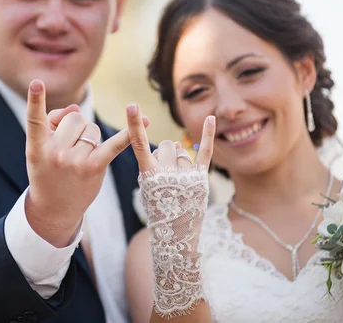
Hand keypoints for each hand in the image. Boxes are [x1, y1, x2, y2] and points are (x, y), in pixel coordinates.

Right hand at [24, 80, 147, 246]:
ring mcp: (75, 161)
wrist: (54, 209)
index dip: (35, 100)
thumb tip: (76, 107)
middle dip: (75, 127)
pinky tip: (146, 120)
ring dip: (89, 138)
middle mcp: (55, 153)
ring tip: (79, 157)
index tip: (37, 83)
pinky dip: (128, 134)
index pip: (35, 119)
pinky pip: (114, 145)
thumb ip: (53, 123)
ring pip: (92, 128)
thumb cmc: (47, 172)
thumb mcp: (40, 149)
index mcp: (36, 147)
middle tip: (67, 149)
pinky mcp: (95, 167)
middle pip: (75, 118)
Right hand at [125, 102, 215, 317]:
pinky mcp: (200, 180)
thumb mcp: (147, 189)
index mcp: (148, 176)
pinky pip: (204, 152)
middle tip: (165, 174)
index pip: (139, 145)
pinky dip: (208, 135)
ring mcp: (185, 176)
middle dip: (165, 154)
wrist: (175, 237)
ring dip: (178, 161)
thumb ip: (155, 164)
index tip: (131, 106)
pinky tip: (211, 118)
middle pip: (165, 146)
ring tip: (178, 182)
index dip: (134, 125)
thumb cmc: (158, 209)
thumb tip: (175, 143)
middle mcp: (166, 174)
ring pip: (180, 152)